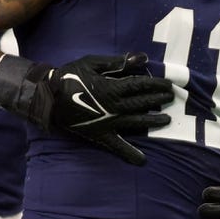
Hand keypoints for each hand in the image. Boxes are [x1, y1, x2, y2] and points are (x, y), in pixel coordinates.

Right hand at [0, 52, 172, 165]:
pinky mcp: (100, 135)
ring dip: (153, 121)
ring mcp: (109, 122)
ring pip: (136, 122)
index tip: (168, 85)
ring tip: (166, 120)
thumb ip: (118, 62)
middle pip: (142, 103)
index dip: (156, 85)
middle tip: (171, 99)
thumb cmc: (70, 76)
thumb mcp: (93, 63)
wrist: (48, 97)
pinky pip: (117, 146)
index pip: (141, 86)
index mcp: (113, 88)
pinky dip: (130, 154)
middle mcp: (115, 107)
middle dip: (158, 100)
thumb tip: (143, 58)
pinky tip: (142, 160)